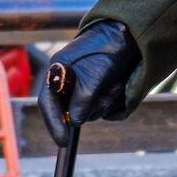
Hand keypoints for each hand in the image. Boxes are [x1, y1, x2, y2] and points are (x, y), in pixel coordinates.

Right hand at [35, 20, 138, 148]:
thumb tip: (75, 122)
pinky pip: (103, 108)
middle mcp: (68, 83)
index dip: (54, 124)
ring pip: (90, 112)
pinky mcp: (99, 91)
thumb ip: (83, 99)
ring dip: (105, 102)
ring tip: (115, 84)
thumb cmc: (106, 49)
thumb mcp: (94, 75)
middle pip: (72, 113)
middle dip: (92, 108)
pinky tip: (119, 85)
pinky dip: (112, 100)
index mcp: (58, 75)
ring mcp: (84, 87)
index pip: (48, 104)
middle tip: (107, 95)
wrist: (128, 35)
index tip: (63, 141)